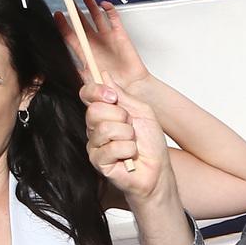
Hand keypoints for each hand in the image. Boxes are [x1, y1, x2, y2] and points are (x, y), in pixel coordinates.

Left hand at [56, 0, 150, 94]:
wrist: (131, 90)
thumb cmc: (112, 89)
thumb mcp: (90, 84)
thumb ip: (79, 75)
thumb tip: (69, 67)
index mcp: (85, 54)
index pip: (70, 37)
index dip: (63, 25)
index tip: (56, 15)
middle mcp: (95, 45)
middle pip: (82, 24)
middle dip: (75, 13)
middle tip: (69, 2)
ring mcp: (108, 39)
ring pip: (97, 18)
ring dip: (92, 7)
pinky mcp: (121, 36)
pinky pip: (114, 19)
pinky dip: (110, 10)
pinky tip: (105, 4)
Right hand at [81, 82, 170, 203]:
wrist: (158, 169)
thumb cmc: (150, 143)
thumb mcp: (141, 111)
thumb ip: (123, 95)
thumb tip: (104, 75)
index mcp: (104, 113)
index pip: (87, 94)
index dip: (96, 91)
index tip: (112, 96)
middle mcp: (95, 128)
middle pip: (95, 110)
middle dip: (121, 117)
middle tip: (131, 128)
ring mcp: (95, 145)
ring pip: (105, 129)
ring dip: (127, 135)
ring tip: (132, 143)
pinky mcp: (97, 161)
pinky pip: (112, 147)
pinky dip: (128, 151)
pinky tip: (129, 157)